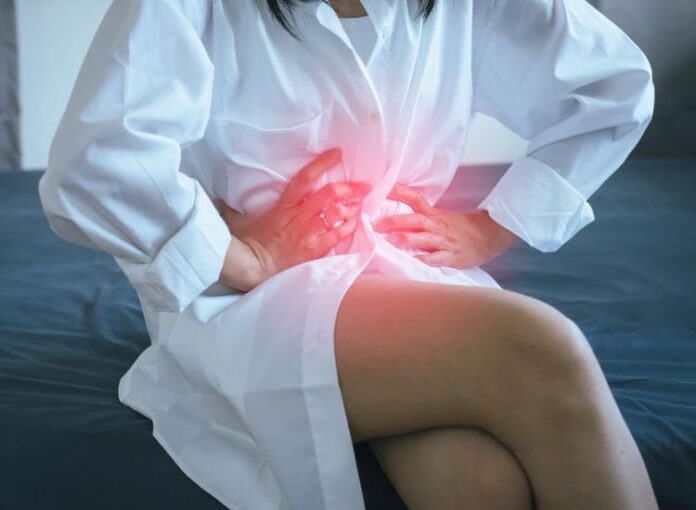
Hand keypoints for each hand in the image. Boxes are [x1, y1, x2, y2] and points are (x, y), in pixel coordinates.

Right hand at [216, 148, 371, 287]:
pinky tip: (356, 225)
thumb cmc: (246, 244)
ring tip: (363, 205)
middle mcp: (301, 215)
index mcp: (284, 204)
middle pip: (331, 194)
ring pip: (339, 213)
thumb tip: (220, 200)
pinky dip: (350, 228)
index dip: (323, 163)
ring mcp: (310, 232)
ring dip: (354, 208)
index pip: (306, 177)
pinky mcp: (316, 249)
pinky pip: (339, 235)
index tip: (337, 154)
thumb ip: (235, 208)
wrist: (254, 267)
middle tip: (363, 186)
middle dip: (350, 187)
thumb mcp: (239, 220)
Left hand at [371, 184, 519, 268]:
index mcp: (435, 215)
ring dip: (403, 239)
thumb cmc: (464, 229)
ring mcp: (443, 242)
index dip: (398, 193)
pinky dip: (420, 261)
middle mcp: (437, 226)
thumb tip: (397, 219)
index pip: (415, 199)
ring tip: (387, 242)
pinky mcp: (450, 257)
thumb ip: (423, 219)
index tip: (381, 190)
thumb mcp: (443, 219)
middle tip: (374, 224)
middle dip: (393, 222)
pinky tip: (408, 264)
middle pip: (414, 220)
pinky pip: (433, 259)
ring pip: (421, 238)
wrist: (490, 236)